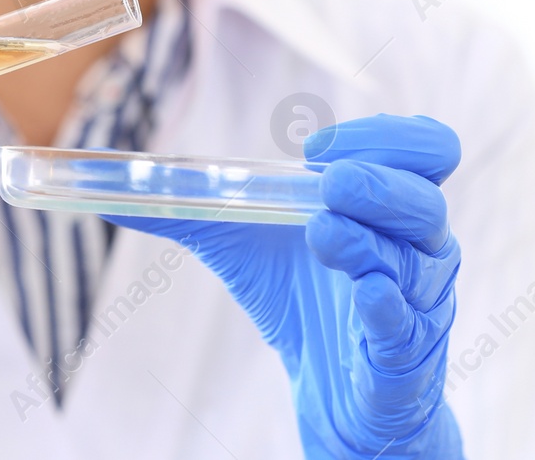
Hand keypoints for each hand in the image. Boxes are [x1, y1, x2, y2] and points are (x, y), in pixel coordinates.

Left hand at [107, 116, 463, 457]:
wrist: (336, 397)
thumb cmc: (302, 300)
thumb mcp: (239, 245)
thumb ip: (186, 207)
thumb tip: (107, 186)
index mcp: (386, 203)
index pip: (423, 149)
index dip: (380, 137)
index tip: (315, 149)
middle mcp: (417, 246)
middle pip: (427, 197)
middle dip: (378, 183)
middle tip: (329, 182)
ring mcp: (419, 303)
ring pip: (418, 259)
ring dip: (371, 240)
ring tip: (322, 232)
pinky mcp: (407, 358)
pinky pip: (408, 326)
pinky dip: (388, 307)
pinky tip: (365, 294)